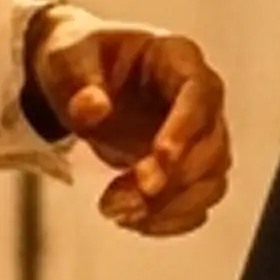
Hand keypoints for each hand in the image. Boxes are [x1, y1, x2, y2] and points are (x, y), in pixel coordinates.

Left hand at [29, 14, 229, 235]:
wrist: (79, 79)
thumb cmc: (80, 59)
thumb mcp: (68, 59)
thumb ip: (79, 82)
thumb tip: (93, 108)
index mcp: (178, 58)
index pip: (200, 94)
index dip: (184, 129)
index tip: (157, 161)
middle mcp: (200, 97)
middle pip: (212, 145)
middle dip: (171, 180)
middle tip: (120, 199)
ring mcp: (199, 134)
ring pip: (211, 180)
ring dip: (169, 205)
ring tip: (116, 211)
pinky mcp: (190, 166)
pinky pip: (199, 201)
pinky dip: (170, 219)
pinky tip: (133, 220)